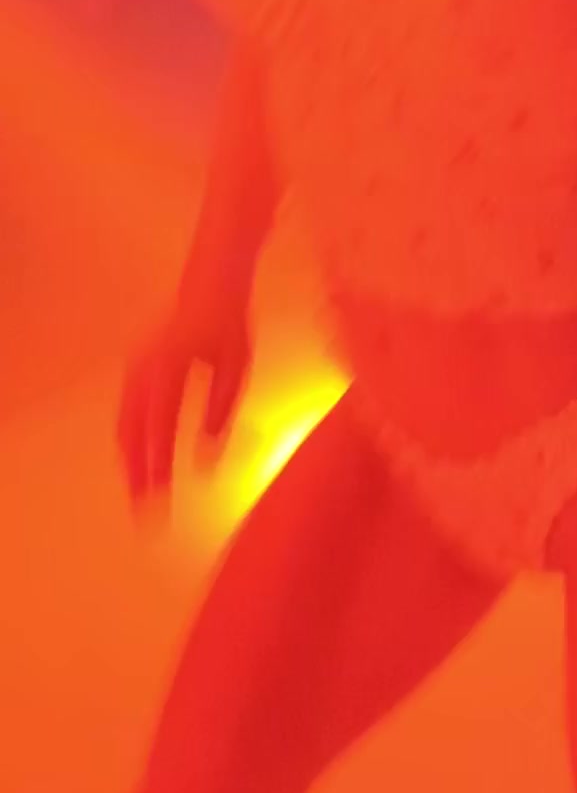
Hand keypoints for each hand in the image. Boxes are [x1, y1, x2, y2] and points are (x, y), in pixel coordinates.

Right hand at [117, 299, 250, 505]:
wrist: (209, 279)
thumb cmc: (228, 322)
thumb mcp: (236, 365)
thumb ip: (221, 409)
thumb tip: (205, 458)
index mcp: (169, 365)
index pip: (160, 425)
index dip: (157, 464)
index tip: (160, 499)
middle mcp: (143, 367)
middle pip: (131, 430)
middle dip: (135, 473)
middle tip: (143, 513)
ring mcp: (135, 366)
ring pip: (124, 423)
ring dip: (129, 460)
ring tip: (139, 495)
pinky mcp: (136, 367)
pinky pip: (126, 411)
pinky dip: (128, 441)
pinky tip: (137, 461)